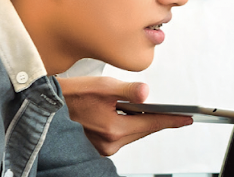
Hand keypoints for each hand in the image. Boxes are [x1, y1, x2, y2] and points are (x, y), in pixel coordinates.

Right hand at [59, 75, 191, 154]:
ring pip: (133, 134)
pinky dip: (130, 126)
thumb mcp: (102, 86)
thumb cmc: (71, 94)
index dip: (171, 120)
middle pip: (143, 130)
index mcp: (113, 129)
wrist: (46, 107)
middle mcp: (109, 143)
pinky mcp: (97, 147)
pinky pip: (122, 136)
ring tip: (159, 114)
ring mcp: (102, 147)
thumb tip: (146, 93)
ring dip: (143, 123)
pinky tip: (135, 117)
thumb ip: (128, 90)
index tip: (187, 119)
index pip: (151, 123)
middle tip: (179, 116)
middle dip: (159, 121)